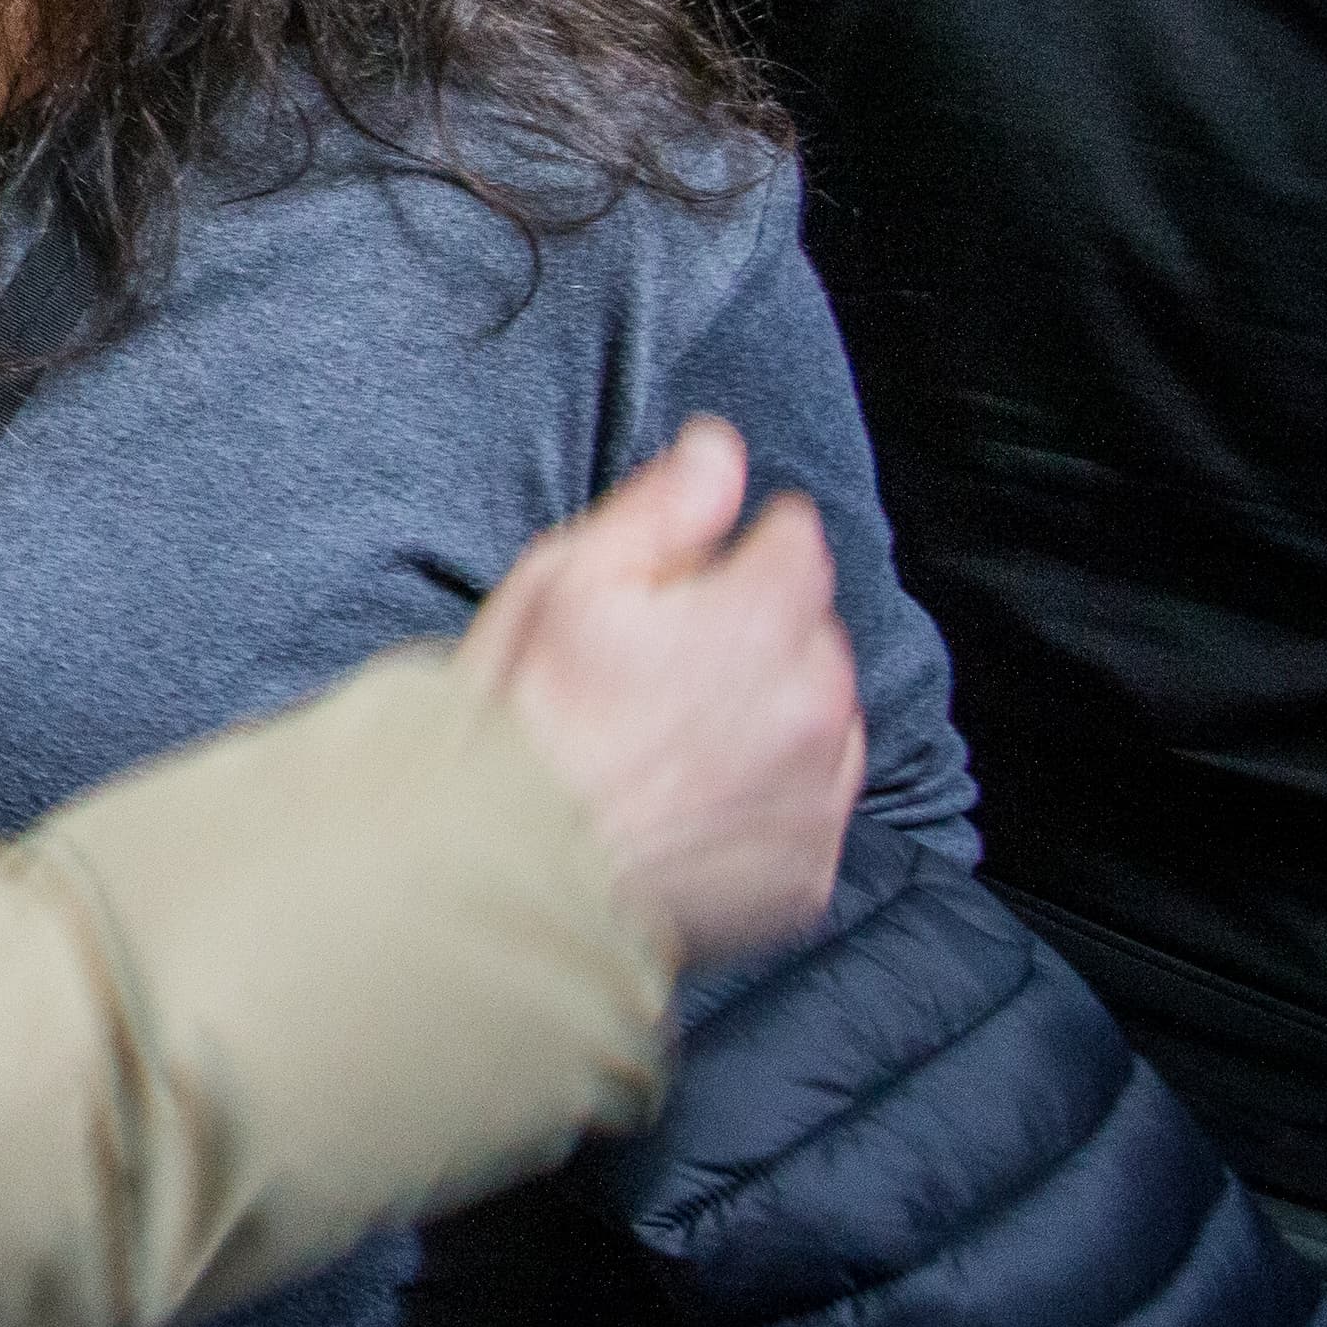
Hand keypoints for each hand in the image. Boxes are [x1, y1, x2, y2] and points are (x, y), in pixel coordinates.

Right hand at [458, 418, 865, 967]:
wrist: (505, 873)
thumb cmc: (523, 720)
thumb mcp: (567, 580)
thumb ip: (663, 507)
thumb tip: (719, 451)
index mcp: (765, 619)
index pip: (796, 539)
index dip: (727, 550)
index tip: (676, 581)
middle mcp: (815, 707)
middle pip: (812, 632)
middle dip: (753, 634)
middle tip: (655, 667)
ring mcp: (815, 799)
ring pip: (821, 721)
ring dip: (770, 716)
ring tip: (668, 740)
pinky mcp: (804, 875)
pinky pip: (806, 811)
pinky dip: (764, 801)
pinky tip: (685, 801)